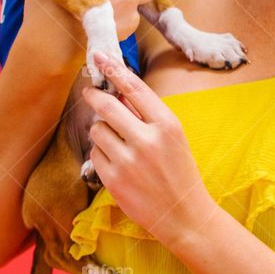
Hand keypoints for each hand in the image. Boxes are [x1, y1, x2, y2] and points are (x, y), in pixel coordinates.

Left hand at [82, 51, 215, 246]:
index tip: (99, 58)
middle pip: (106, 105)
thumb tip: (119, 92)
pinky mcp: (113, 180)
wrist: (184, 216)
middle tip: (90, 93)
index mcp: (167, 124)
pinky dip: (100, 153)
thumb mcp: (174, 137)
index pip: (134, 88)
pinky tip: (116, 161)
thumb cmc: (180, 172)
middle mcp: (147, 140)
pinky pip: (94, 153)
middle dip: (95, 96)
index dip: (113, 70)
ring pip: (97, 129)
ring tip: (116, 141)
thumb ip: (148, 115)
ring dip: (101, 130)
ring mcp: (128, 161)